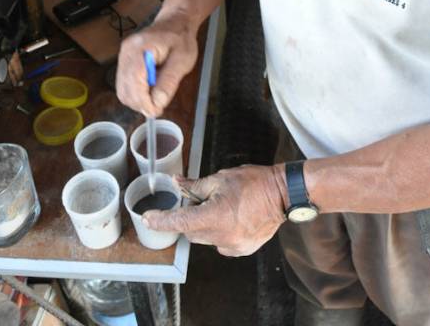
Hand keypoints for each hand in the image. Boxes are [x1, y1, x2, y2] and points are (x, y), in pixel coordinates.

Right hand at [115, 9, 197, 115]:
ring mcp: (123, 56)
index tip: (156, 111)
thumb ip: (169, 82)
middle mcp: (126, 52)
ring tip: (155, 96)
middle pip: (124, 89)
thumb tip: (157, 104)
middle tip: (158, 106)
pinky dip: (136, 93)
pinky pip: (124, 84)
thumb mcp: (182, 60)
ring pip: (122, 90)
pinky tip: (150, 88)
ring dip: (137, 100)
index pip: (134, 83)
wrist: (175, 21)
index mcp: (140, 48)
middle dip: (140, 103)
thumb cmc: (180, 38)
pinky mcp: (124, 61)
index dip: (143, 102)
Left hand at [142, 164, 287, 256]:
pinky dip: (220, 232)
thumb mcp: (221, 178)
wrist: (282, 195)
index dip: (161, 221)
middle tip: (200, 201)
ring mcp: (232, 246)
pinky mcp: (241, 250)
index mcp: (214, 216)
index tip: (147, 218)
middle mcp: (221, 236)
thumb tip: (177, 183)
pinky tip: (233, 218)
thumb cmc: (253, 182)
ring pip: (206, 238)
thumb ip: (195, 185)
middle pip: (191, 231)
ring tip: (223, 207)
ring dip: (206, 225)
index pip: (179, 222)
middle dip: (191, 217)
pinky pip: (220, 243)